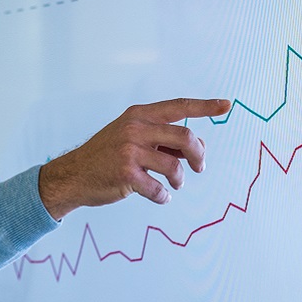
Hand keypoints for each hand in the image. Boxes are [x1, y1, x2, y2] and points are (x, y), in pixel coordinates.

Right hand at [38, 98, 232, 219]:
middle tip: (199, 168)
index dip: (205, 106)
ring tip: (173, 185)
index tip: (227, 105)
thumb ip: (163, 139)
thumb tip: (198, 149)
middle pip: (185, 137)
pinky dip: (163, 196)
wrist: (73, 175)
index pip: (179, 106)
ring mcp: (129, 150)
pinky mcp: (126, 174)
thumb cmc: (107, 156)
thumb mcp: (132, 137)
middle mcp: (135, 128)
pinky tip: (159, 196)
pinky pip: (159, 189)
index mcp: (139, 114)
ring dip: (179, 180)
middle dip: (199, 156)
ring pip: (175, 166)